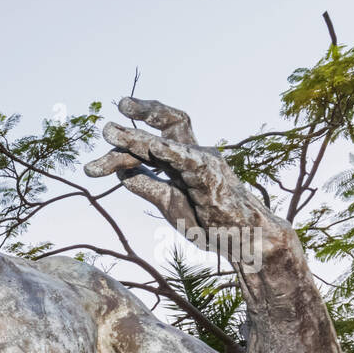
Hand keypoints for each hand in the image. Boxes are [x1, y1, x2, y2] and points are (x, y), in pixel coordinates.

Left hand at [84, 97, 289, 264]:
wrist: (245, 239)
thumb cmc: (210, 221)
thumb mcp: (169, 204)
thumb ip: (148, 186)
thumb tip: (121, 174)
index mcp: (186, 158)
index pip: (161, 134)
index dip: (136, 128)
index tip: (108, 133)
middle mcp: (196, 154)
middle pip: (171, 122)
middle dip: (142, 112)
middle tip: (107, 123)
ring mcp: (205, 163)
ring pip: (168, 143)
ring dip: (137, 138)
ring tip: (112, 134)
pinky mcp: (212, 178)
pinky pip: (190, 161)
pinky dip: (171, 152)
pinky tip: (154, 148)